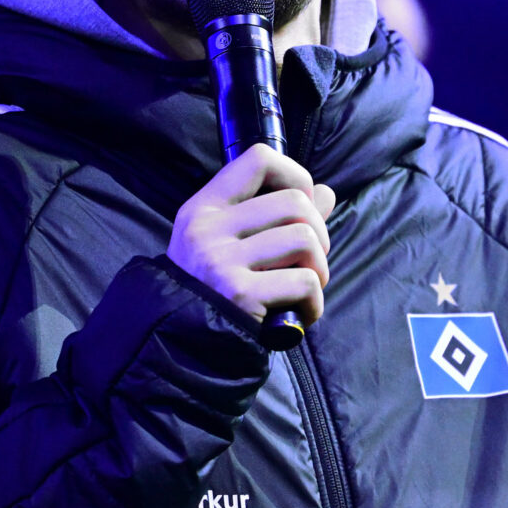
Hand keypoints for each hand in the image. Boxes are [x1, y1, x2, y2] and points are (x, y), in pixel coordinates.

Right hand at [169, 144, 337, 326]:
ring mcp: (220, 261)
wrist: (182, 348)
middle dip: (319, 234)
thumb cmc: (215, 292)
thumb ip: (278, 216)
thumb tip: (325, 192)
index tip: (301, 206)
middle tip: (310, 261)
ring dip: (319, 269)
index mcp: (204, 208)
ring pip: (305, 239)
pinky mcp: (240, 295)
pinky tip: (300, 313)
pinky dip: (315, 302)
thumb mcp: (232, 245)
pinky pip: (304, 281)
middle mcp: (207, 229)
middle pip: (295, 203)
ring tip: (304, 288)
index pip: (259, 159)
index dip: (295, 176)